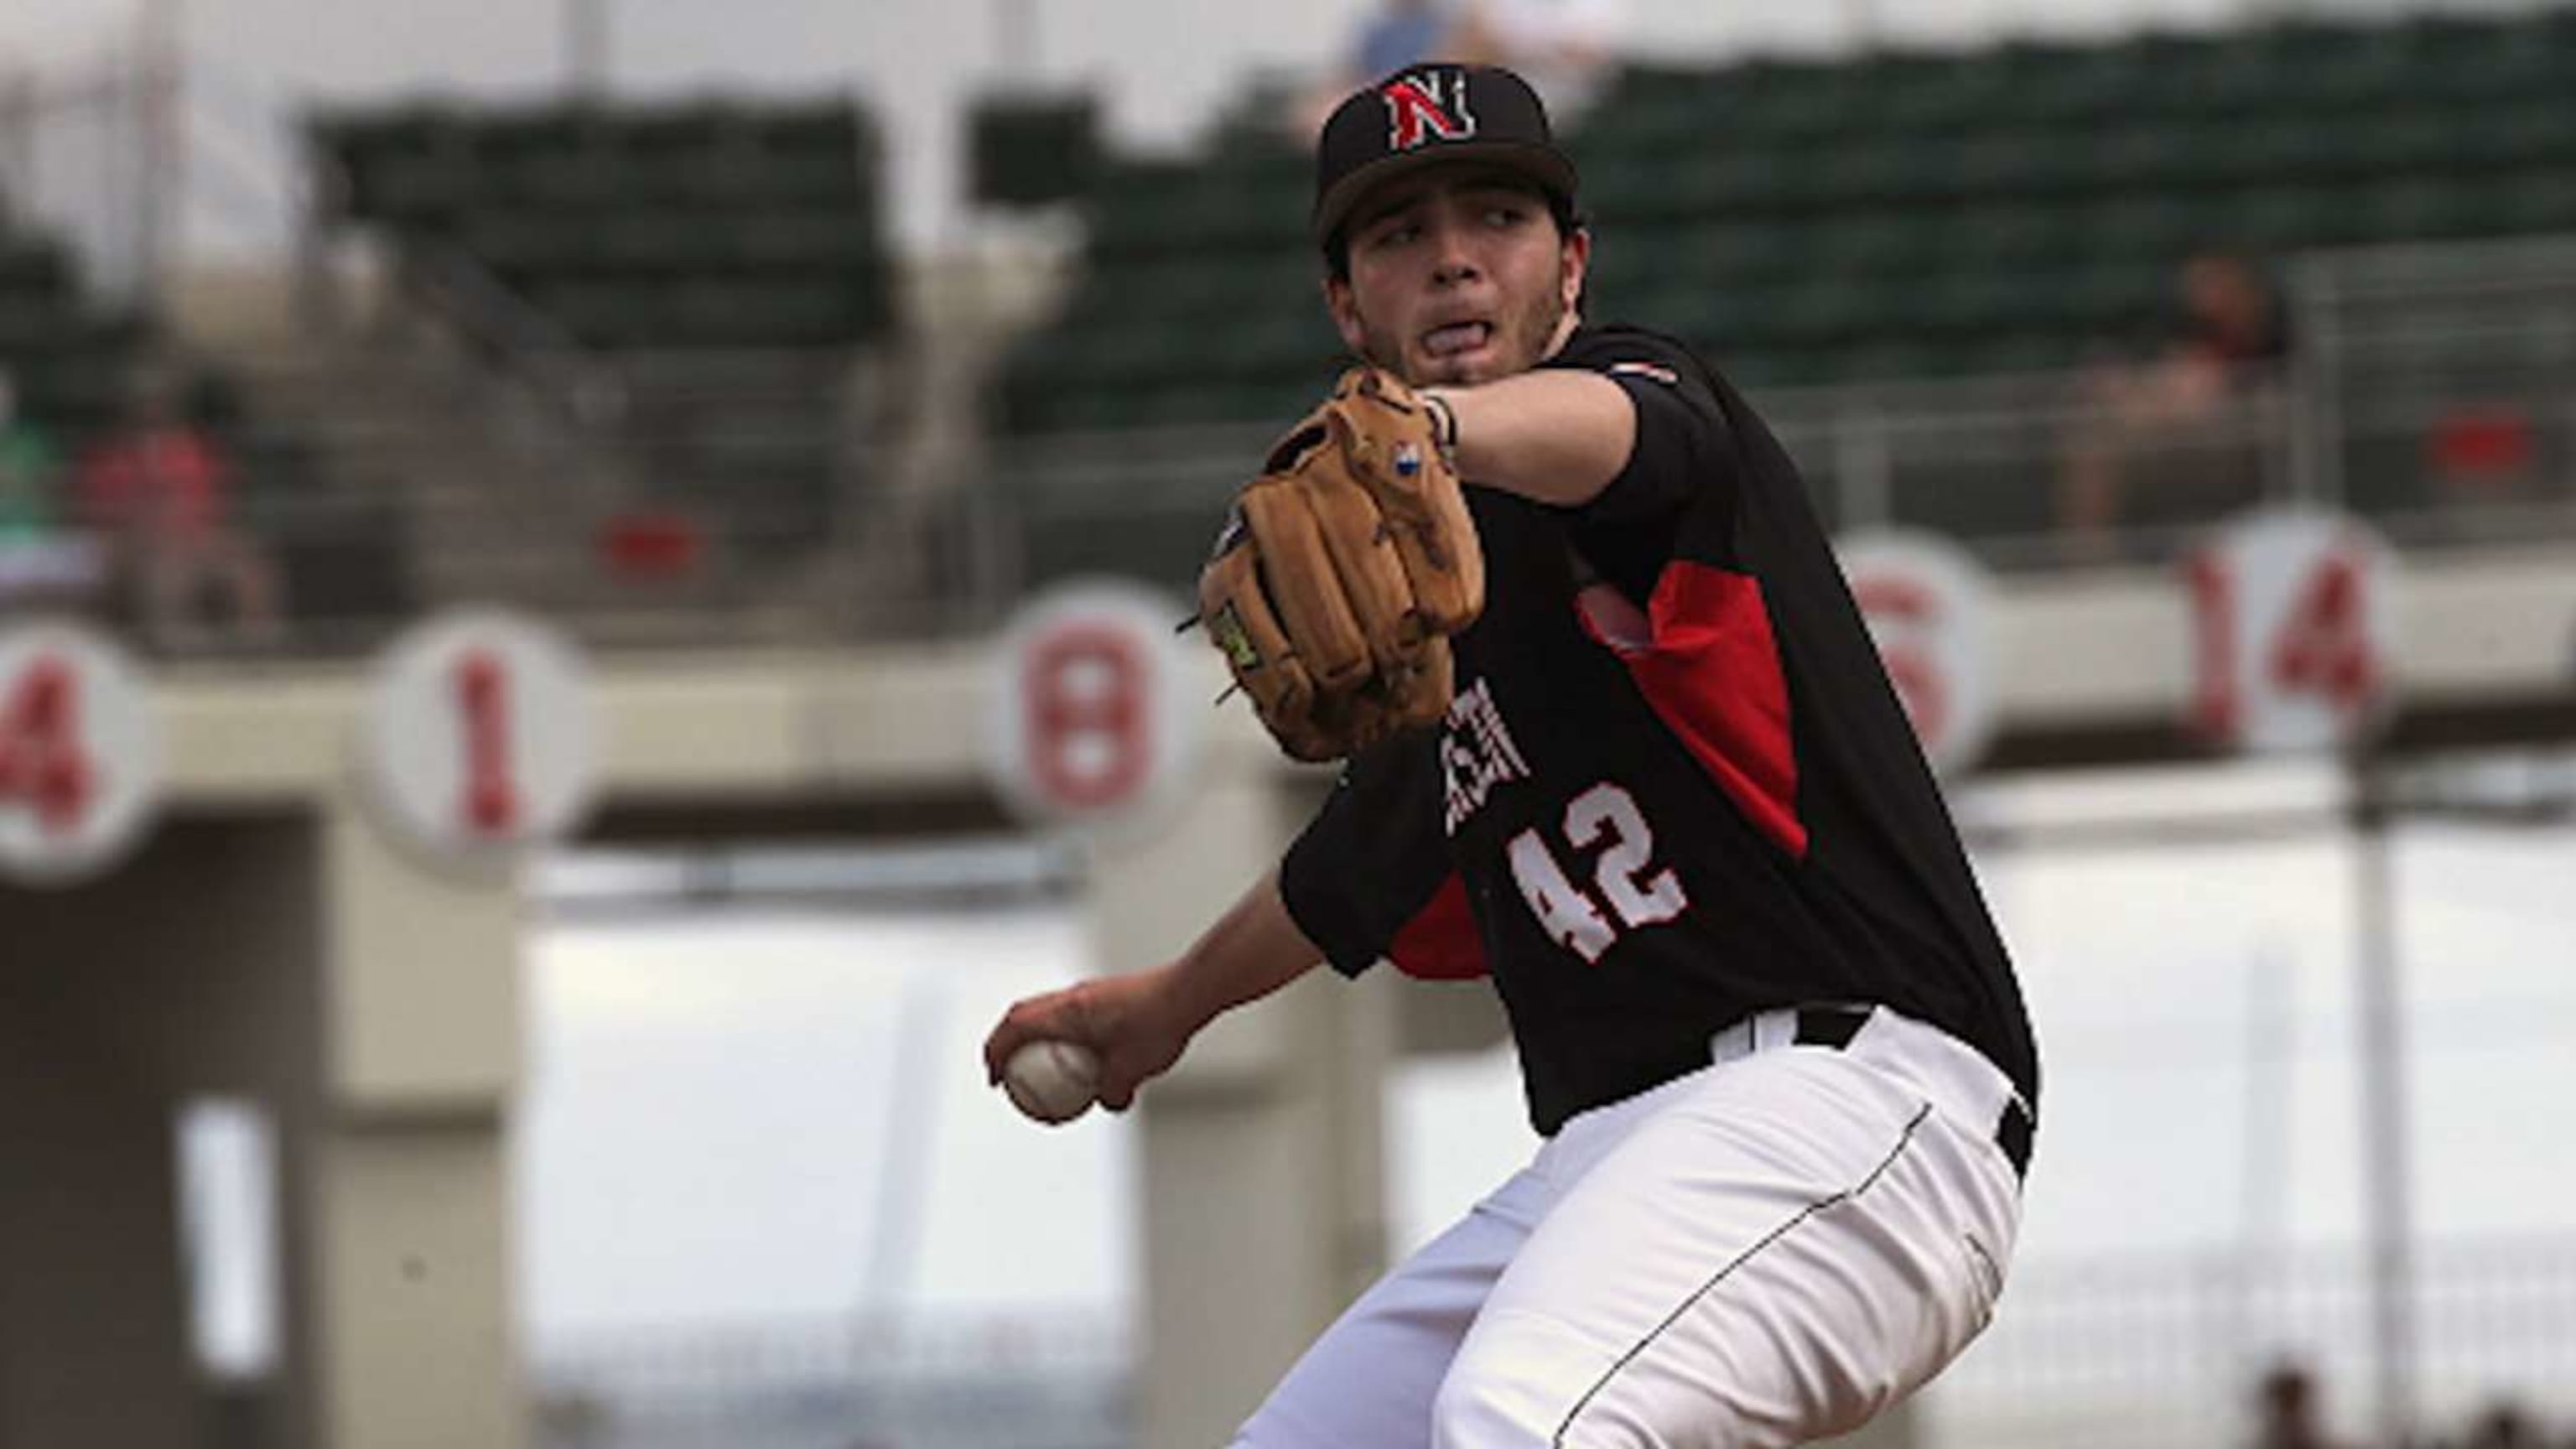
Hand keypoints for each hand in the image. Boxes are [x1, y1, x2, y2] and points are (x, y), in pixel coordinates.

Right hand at [981, 966, 1194, 1112]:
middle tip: (1005, 1072)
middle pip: (1023, 1014)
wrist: (1190, 990)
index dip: (996, 1053)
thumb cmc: (1160, 1024)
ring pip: (1046, 1011)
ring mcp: (1090, 992)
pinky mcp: (1107, 994)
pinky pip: (1070, 1013)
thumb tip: (1107, 1103)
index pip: (1016, 1028)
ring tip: (1037, 1066)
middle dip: (1006, 1043)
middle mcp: (1074, 996)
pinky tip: (1079, 1056)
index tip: (994, 1080)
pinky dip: (1061, 1033)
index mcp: (1068, 1011)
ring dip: (1034, 1036)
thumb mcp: (1132, 1070)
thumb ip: (1112, 1090)